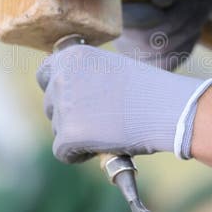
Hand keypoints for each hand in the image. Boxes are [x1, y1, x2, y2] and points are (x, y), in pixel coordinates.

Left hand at [37, 45, 211, 163]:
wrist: (167, 108)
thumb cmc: (147, 91)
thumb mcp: (111, 68)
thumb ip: (85, 77)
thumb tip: (68, 98)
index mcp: (71, 56)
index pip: (44, 75)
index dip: (59, 91)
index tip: (75, 101)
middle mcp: (62, 77)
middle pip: (51, 105)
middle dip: (71, 115)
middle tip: (101, 120)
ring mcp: (64, 106)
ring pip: (58, 128)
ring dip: (78, 133)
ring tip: (109, 129)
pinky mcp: (69, 135)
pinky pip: (63, 152)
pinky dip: (80, 155)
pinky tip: (103, 146)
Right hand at [116, 0, 211, 69]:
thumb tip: (161, 1)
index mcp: (115, 8)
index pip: (126, 23)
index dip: (153, 17)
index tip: (175, 0)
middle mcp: (118, 34)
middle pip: (148, 41)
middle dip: (180, 21)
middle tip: (196, 2)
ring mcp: (133, 53)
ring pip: (163, 53)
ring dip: (189, 31)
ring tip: (198, 10)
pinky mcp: (150, 64)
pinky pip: (171, 63)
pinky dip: (188, 44)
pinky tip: (191, 29)